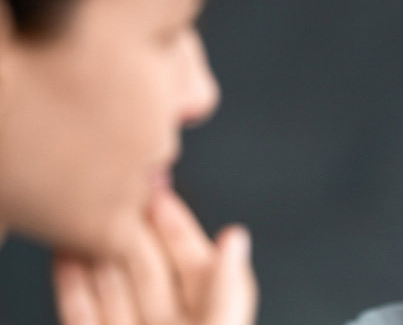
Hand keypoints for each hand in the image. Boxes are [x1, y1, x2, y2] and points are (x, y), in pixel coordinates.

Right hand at [52, 190, 257, 324]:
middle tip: (117, 193)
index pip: (197, 263)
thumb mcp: (221, 321)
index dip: (177, 226)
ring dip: (99, 251)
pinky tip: (65, 254)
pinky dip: (74, 285)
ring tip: (86, 213)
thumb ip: (227, 286)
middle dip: (134, 231)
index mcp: (215, 319)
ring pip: (115, 290)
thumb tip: (235, 236)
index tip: (159, 192)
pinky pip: (84, 315)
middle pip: (151, 272)